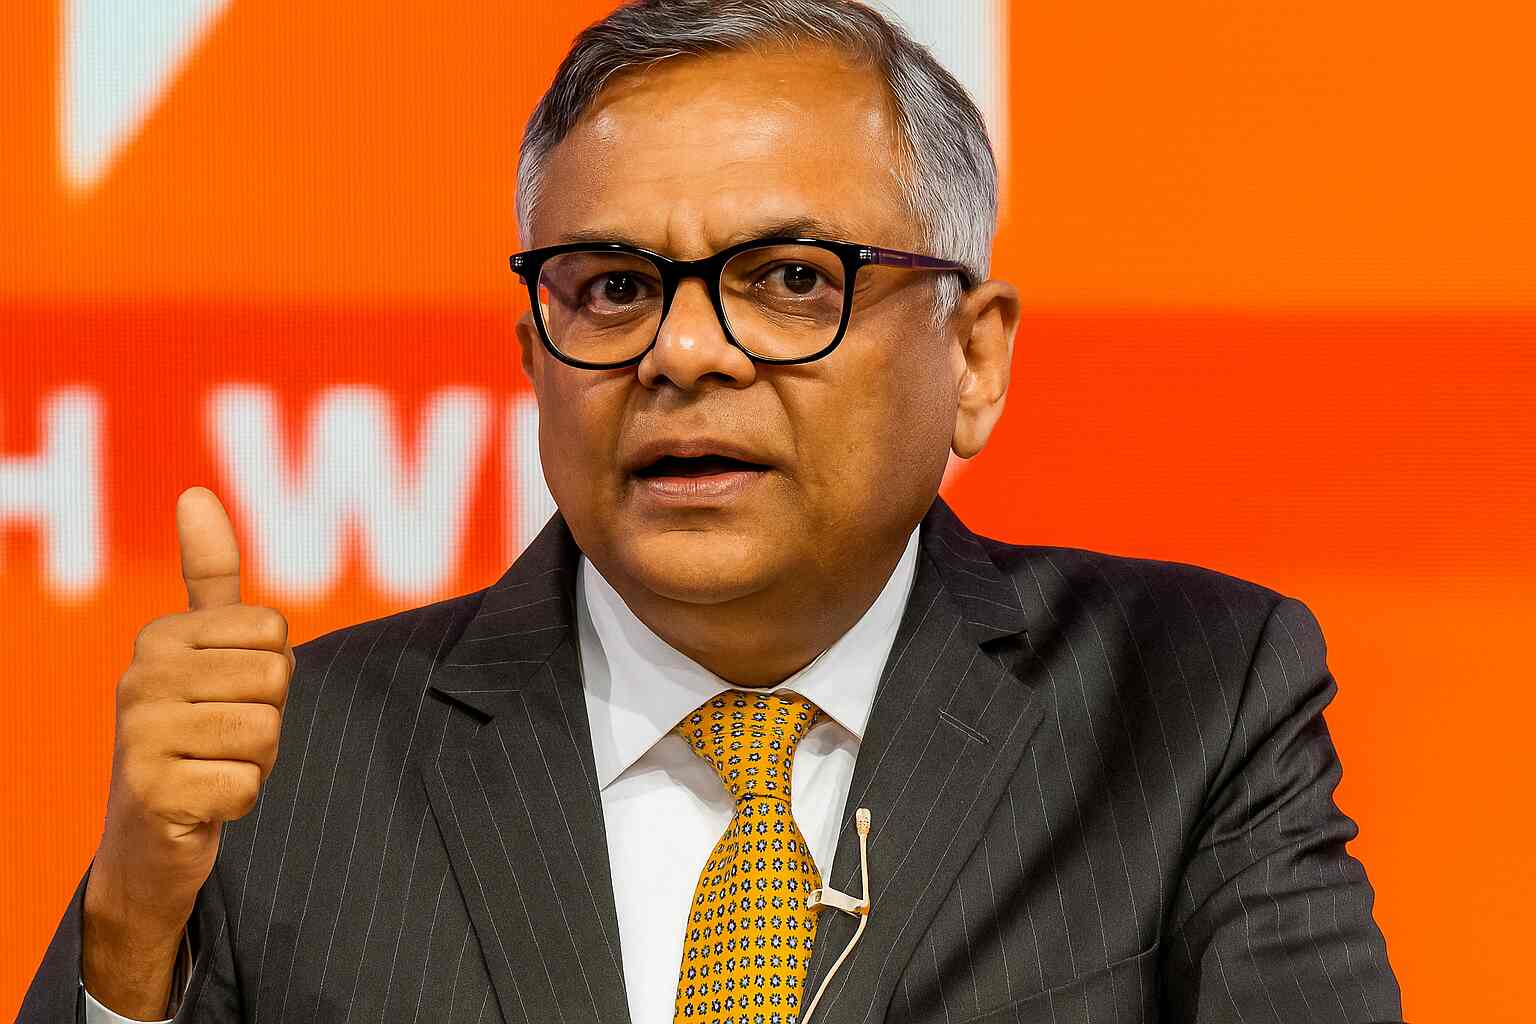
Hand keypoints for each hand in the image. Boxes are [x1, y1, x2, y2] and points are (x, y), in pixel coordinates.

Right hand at [81, 487, 291, 1016]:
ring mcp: (139, 734)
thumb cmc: (197, 731)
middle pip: (274, 679)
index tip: (230, 695)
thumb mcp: (208, 650)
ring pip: (264, 732)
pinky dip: (239, 801)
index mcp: (161, 635)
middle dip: (268, 719)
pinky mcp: (150, 791)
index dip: (271, 673)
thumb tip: (196, 493)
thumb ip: (211, 575)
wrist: (150, 836)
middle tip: (224, 738)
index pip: (273, 631)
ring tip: (215, 766)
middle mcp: (139, 676)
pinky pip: (247, 784)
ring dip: (255, 761)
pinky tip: (203, 803)